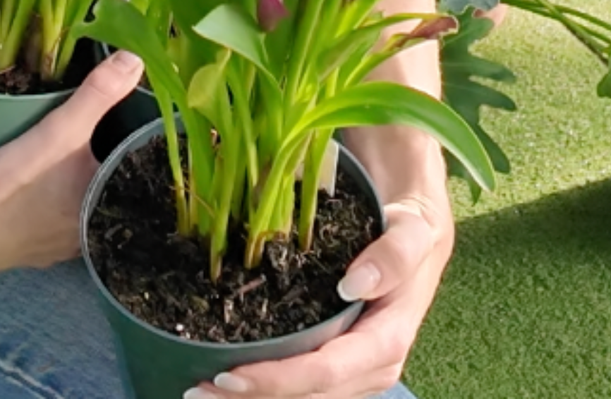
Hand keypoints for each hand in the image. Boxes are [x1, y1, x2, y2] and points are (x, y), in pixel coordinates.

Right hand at [0, 47, 145, 275]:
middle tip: (106, 140)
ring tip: (76, 158)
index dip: (133, 162)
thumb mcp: (63, 131)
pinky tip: (40, 189)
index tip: (136, 137)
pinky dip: (46, 205)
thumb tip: (135, 59)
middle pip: (99, 198)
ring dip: (73, 191)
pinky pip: (44, 223)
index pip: (130, 187)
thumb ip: (99, 95)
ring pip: (72, 213)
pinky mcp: (18, 249)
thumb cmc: (16, 181)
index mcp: (99, 218)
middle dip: (102, 173)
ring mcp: (47, 250)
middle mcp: (78, 242)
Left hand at [184, 198, 452, 398]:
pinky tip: (224, 385)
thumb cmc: (410, 228)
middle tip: (195, 391)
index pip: (326, 370)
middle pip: (307, 397)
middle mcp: (370, 368)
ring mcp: (353, 372)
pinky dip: (263, 390)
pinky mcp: (338, 365)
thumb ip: (394, 254)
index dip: (277, 380)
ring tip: (199, 393)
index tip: (228, 376)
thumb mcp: (413, 230)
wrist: (415, 235)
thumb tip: (353, 284)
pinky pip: (300, 388)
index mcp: (387, 340)